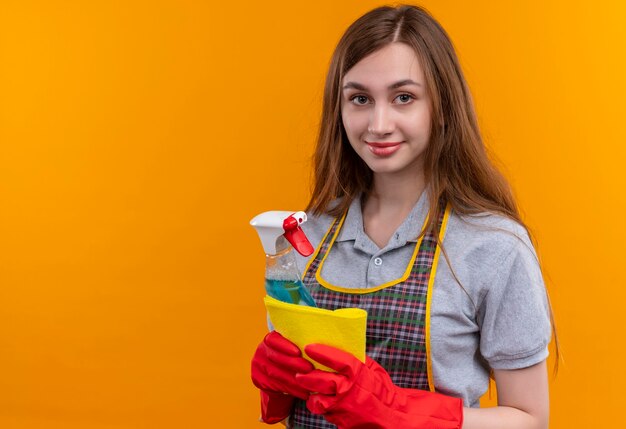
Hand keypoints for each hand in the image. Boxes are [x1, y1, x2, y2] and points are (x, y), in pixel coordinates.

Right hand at [251, 331, 313, 423]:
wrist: (279, 377)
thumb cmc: (293, 358)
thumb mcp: (295, 348)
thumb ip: (302, 344)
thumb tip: (319, 345)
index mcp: (269, 339)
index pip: (273, 340)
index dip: (285, 346)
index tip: (298, 352)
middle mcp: (260, 351)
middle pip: (276, 358)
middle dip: (293, 364)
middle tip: (309, 369)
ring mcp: (257, 366)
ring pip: (276, 374)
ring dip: (295, 380)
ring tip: (310, 383)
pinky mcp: (258, 381)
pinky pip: (276, 386)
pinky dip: (292, 390)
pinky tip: (304, 393)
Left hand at [296, 343, 462, 428]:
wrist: (392, 417)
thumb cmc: (382, 391)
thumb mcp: (371, 369)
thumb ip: (356, 360)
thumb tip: (341, 348)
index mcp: (359, 374)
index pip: (338, 360)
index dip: (323, 352)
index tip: (310, 347)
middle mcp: (350, 390)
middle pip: (322, 381)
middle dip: (307, 377)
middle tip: (299, 373)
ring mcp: (344, 408)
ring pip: (319, 401)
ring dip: (312, 397)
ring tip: (309, 390)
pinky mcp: (341, 422)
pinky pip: (326, 414)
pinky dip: (323, 408)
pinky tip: (322, 402)